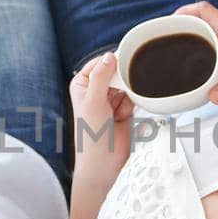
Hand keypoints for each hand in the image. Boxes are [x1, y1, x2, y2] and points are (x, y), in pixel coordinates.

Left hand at [69, 53, 134, 184]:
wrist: (104, 161)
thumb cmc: (90, 136)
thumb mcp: (93, 101)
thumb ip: (101, 77)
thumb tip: (109, 56)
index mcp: (82, 84)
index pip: (100, 63)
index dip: (112, 62)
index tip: (124, 62)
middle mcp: (96, 90)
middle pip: (116, 72)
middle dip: (123, 80)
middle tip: (124, 88)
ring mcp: (111, 99)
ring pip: (127, 83)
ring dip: (129, 93)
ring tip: (120, 108)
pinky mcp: (125, 108)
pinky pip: (135, 96)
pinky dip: (135, 101)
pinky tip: (126, 113)